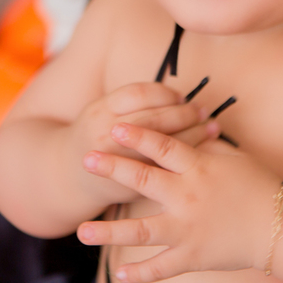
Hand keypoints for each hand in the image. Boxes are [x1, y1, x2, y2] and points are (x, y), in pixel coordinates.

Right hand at [66, 83, 218, 203]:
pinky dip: (187, 159)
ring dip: (194, 134)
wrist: (70, 179)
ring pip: (164, 147)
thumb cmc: (96, 138)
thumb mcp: (102, 111)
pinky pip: (166, 171)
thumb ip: (132, 103)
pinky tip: (204, 152)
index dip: (167, 93)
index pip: (140, 94)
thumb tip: (179, 96)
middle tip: (203, 111)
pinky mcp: (129, 188)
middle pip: (155, 119)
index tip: (182, 96)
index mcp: (99, 111)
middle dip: (184, 113)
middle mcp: (105, 135)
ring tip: (212, 127)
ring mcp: (118, 163)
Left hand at [76, 122, 282, 282]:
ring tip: (81, 231)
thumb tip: (190, 126)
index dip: (138, 135)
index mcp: (198, 168)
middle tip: (86, 159)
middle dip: (112, 169)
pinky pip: (161, 268)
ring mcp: (186, 229)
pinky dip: (140, 273)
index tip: (114, 127)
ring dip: (108, 231)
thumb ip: (206, 145)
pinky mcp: (192, 256)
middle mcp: (186, 197)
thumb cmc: (260, 186)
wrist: (281, 225)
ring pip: (140, 231)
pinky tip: (119, 274)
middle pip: (142, 179)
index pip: (162, 146)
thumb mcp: (233, 158)